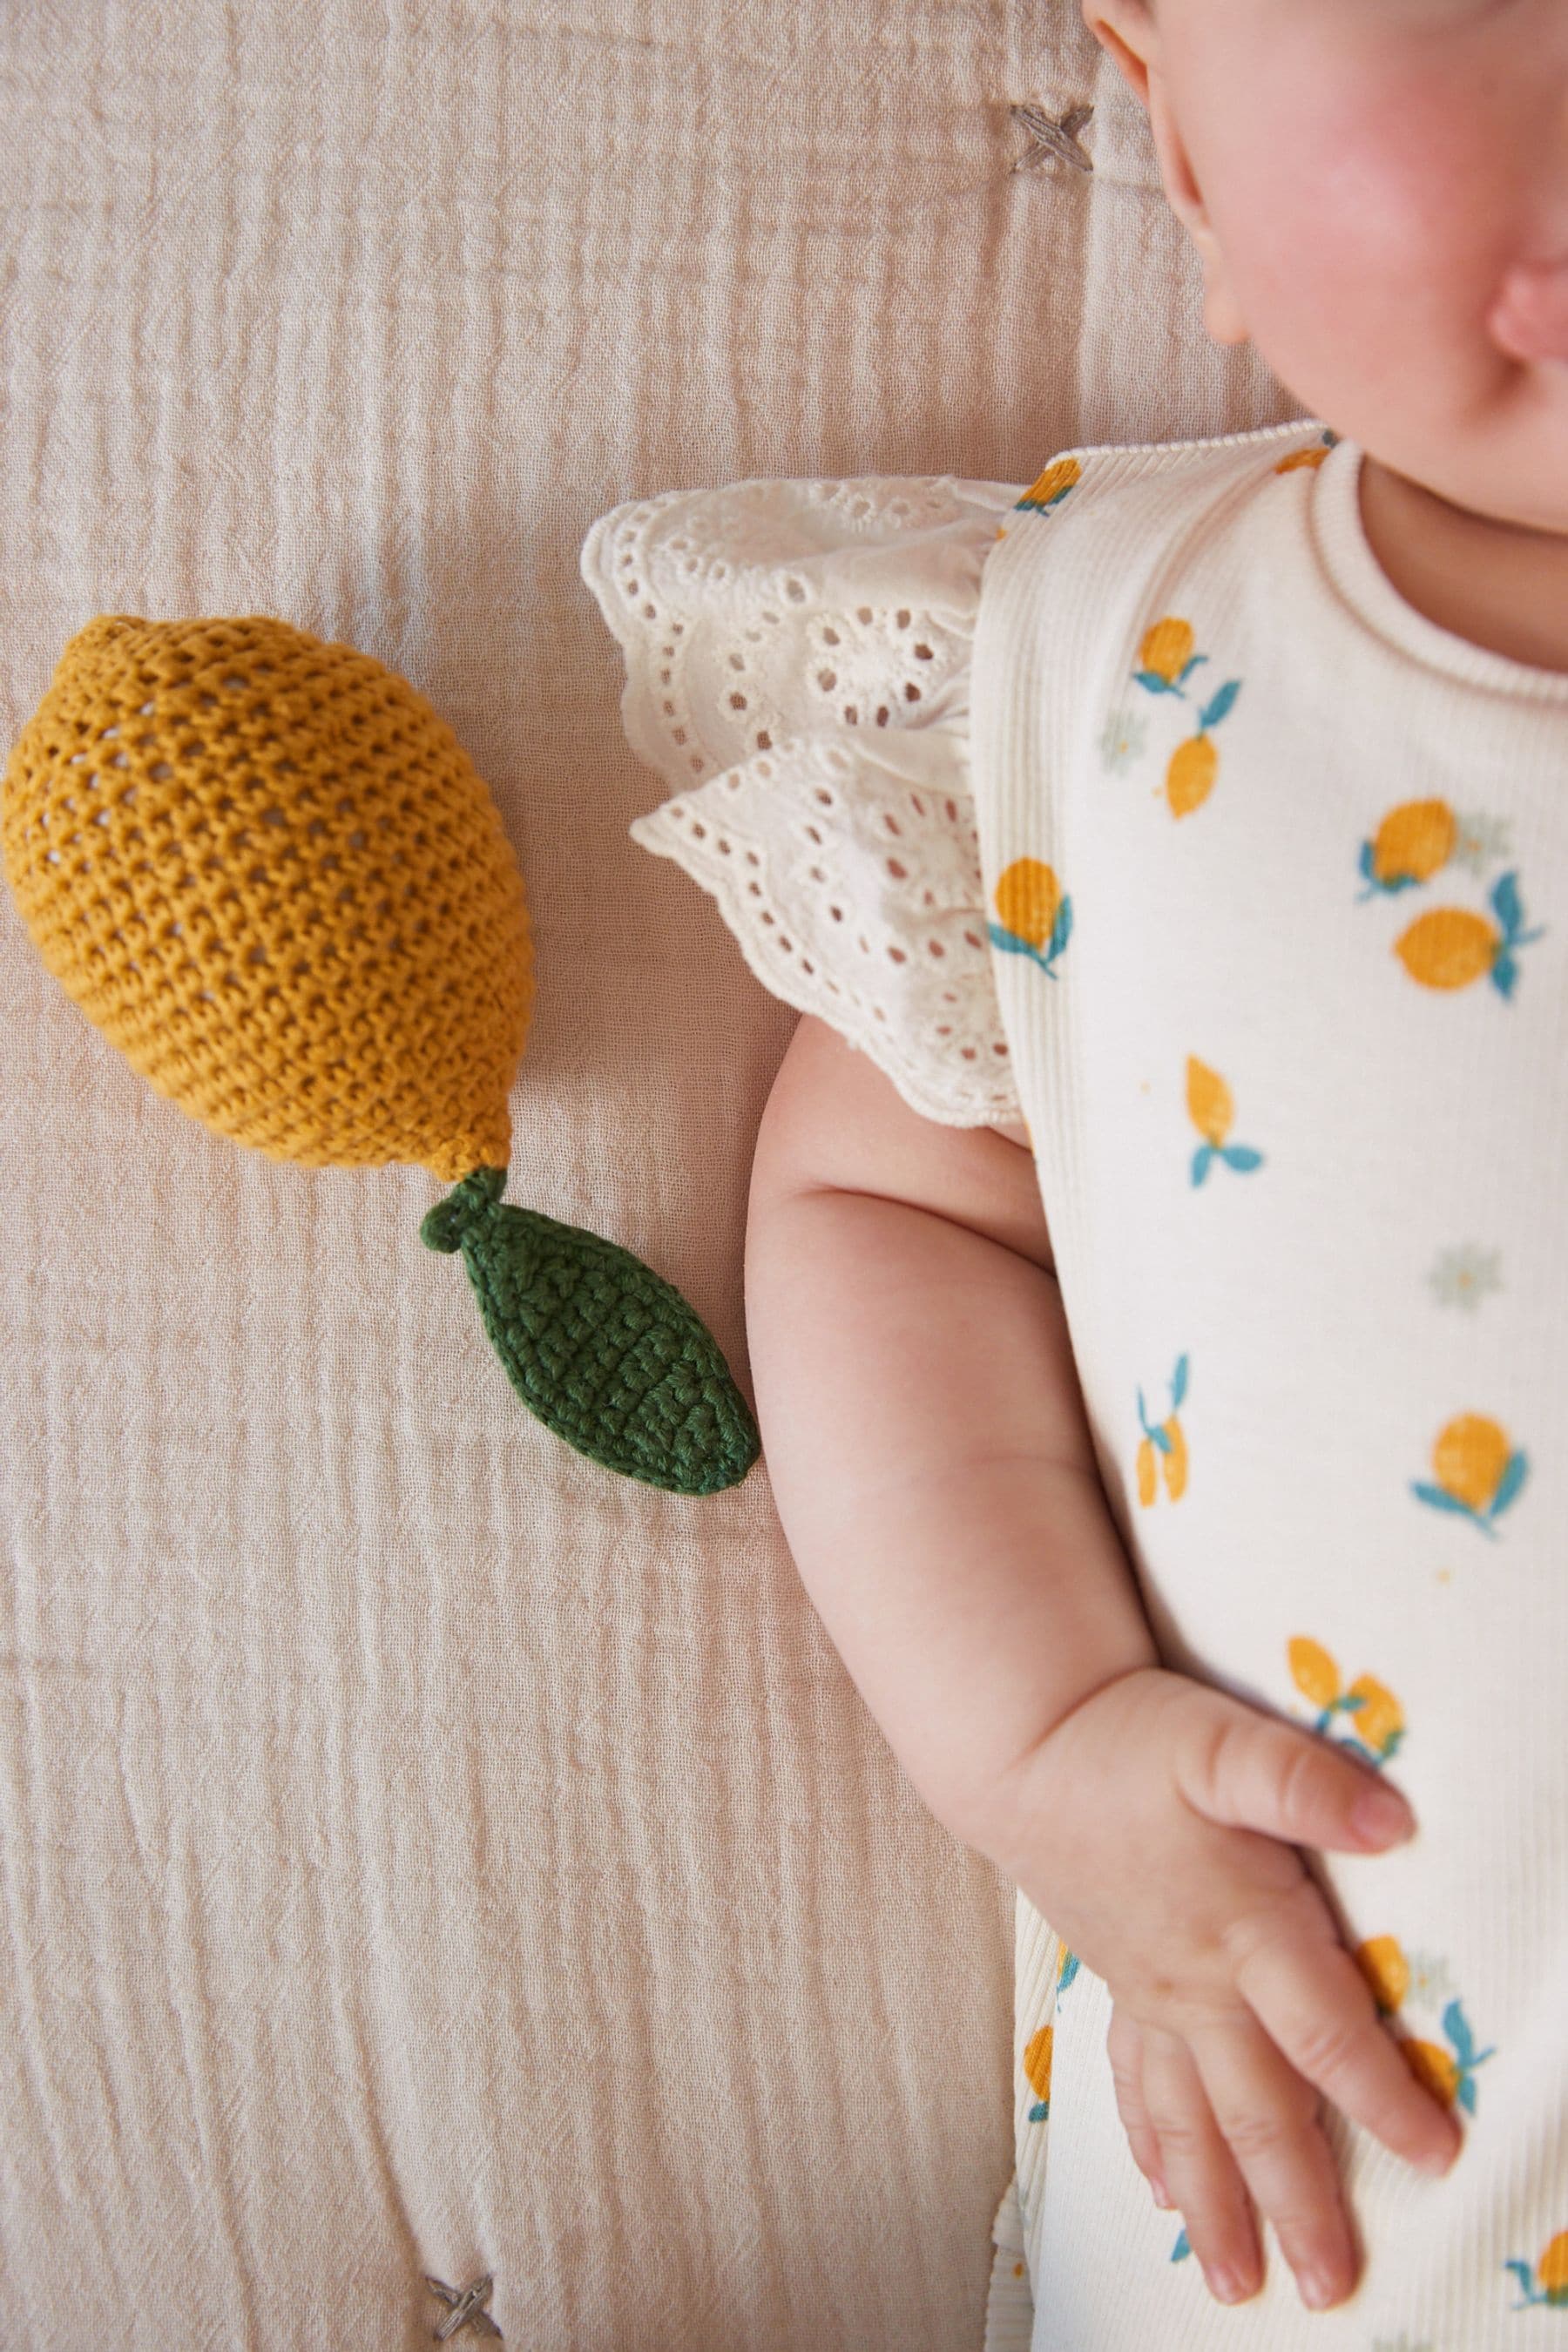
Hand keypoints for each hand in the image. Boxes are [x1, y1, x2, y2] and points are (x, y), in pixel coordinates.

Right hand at [982, 1666, 1460, 2312]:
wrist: (1025, 1744)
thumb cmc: (1130, 1740)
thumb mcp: (1225, 1743)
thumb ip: (1306, 1784)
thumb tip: (1394, 1821)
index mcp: (1239, 1928)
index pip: (1323, 2032)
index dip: (1382, 2096)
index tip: (1433, 2154)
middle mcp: (1196, 1981)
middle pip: (1255, 2111)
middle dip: (1295, 2204)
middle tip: (1327, 2286)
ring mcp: (1152, 1992)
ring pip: (1189, 2120)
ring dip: (1217, 2205)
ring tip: (1237, 2281)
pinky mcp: (1120, 1983)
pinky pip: (1136, 2084)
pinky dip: (1153, 2144)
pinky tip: (1161, 2190)